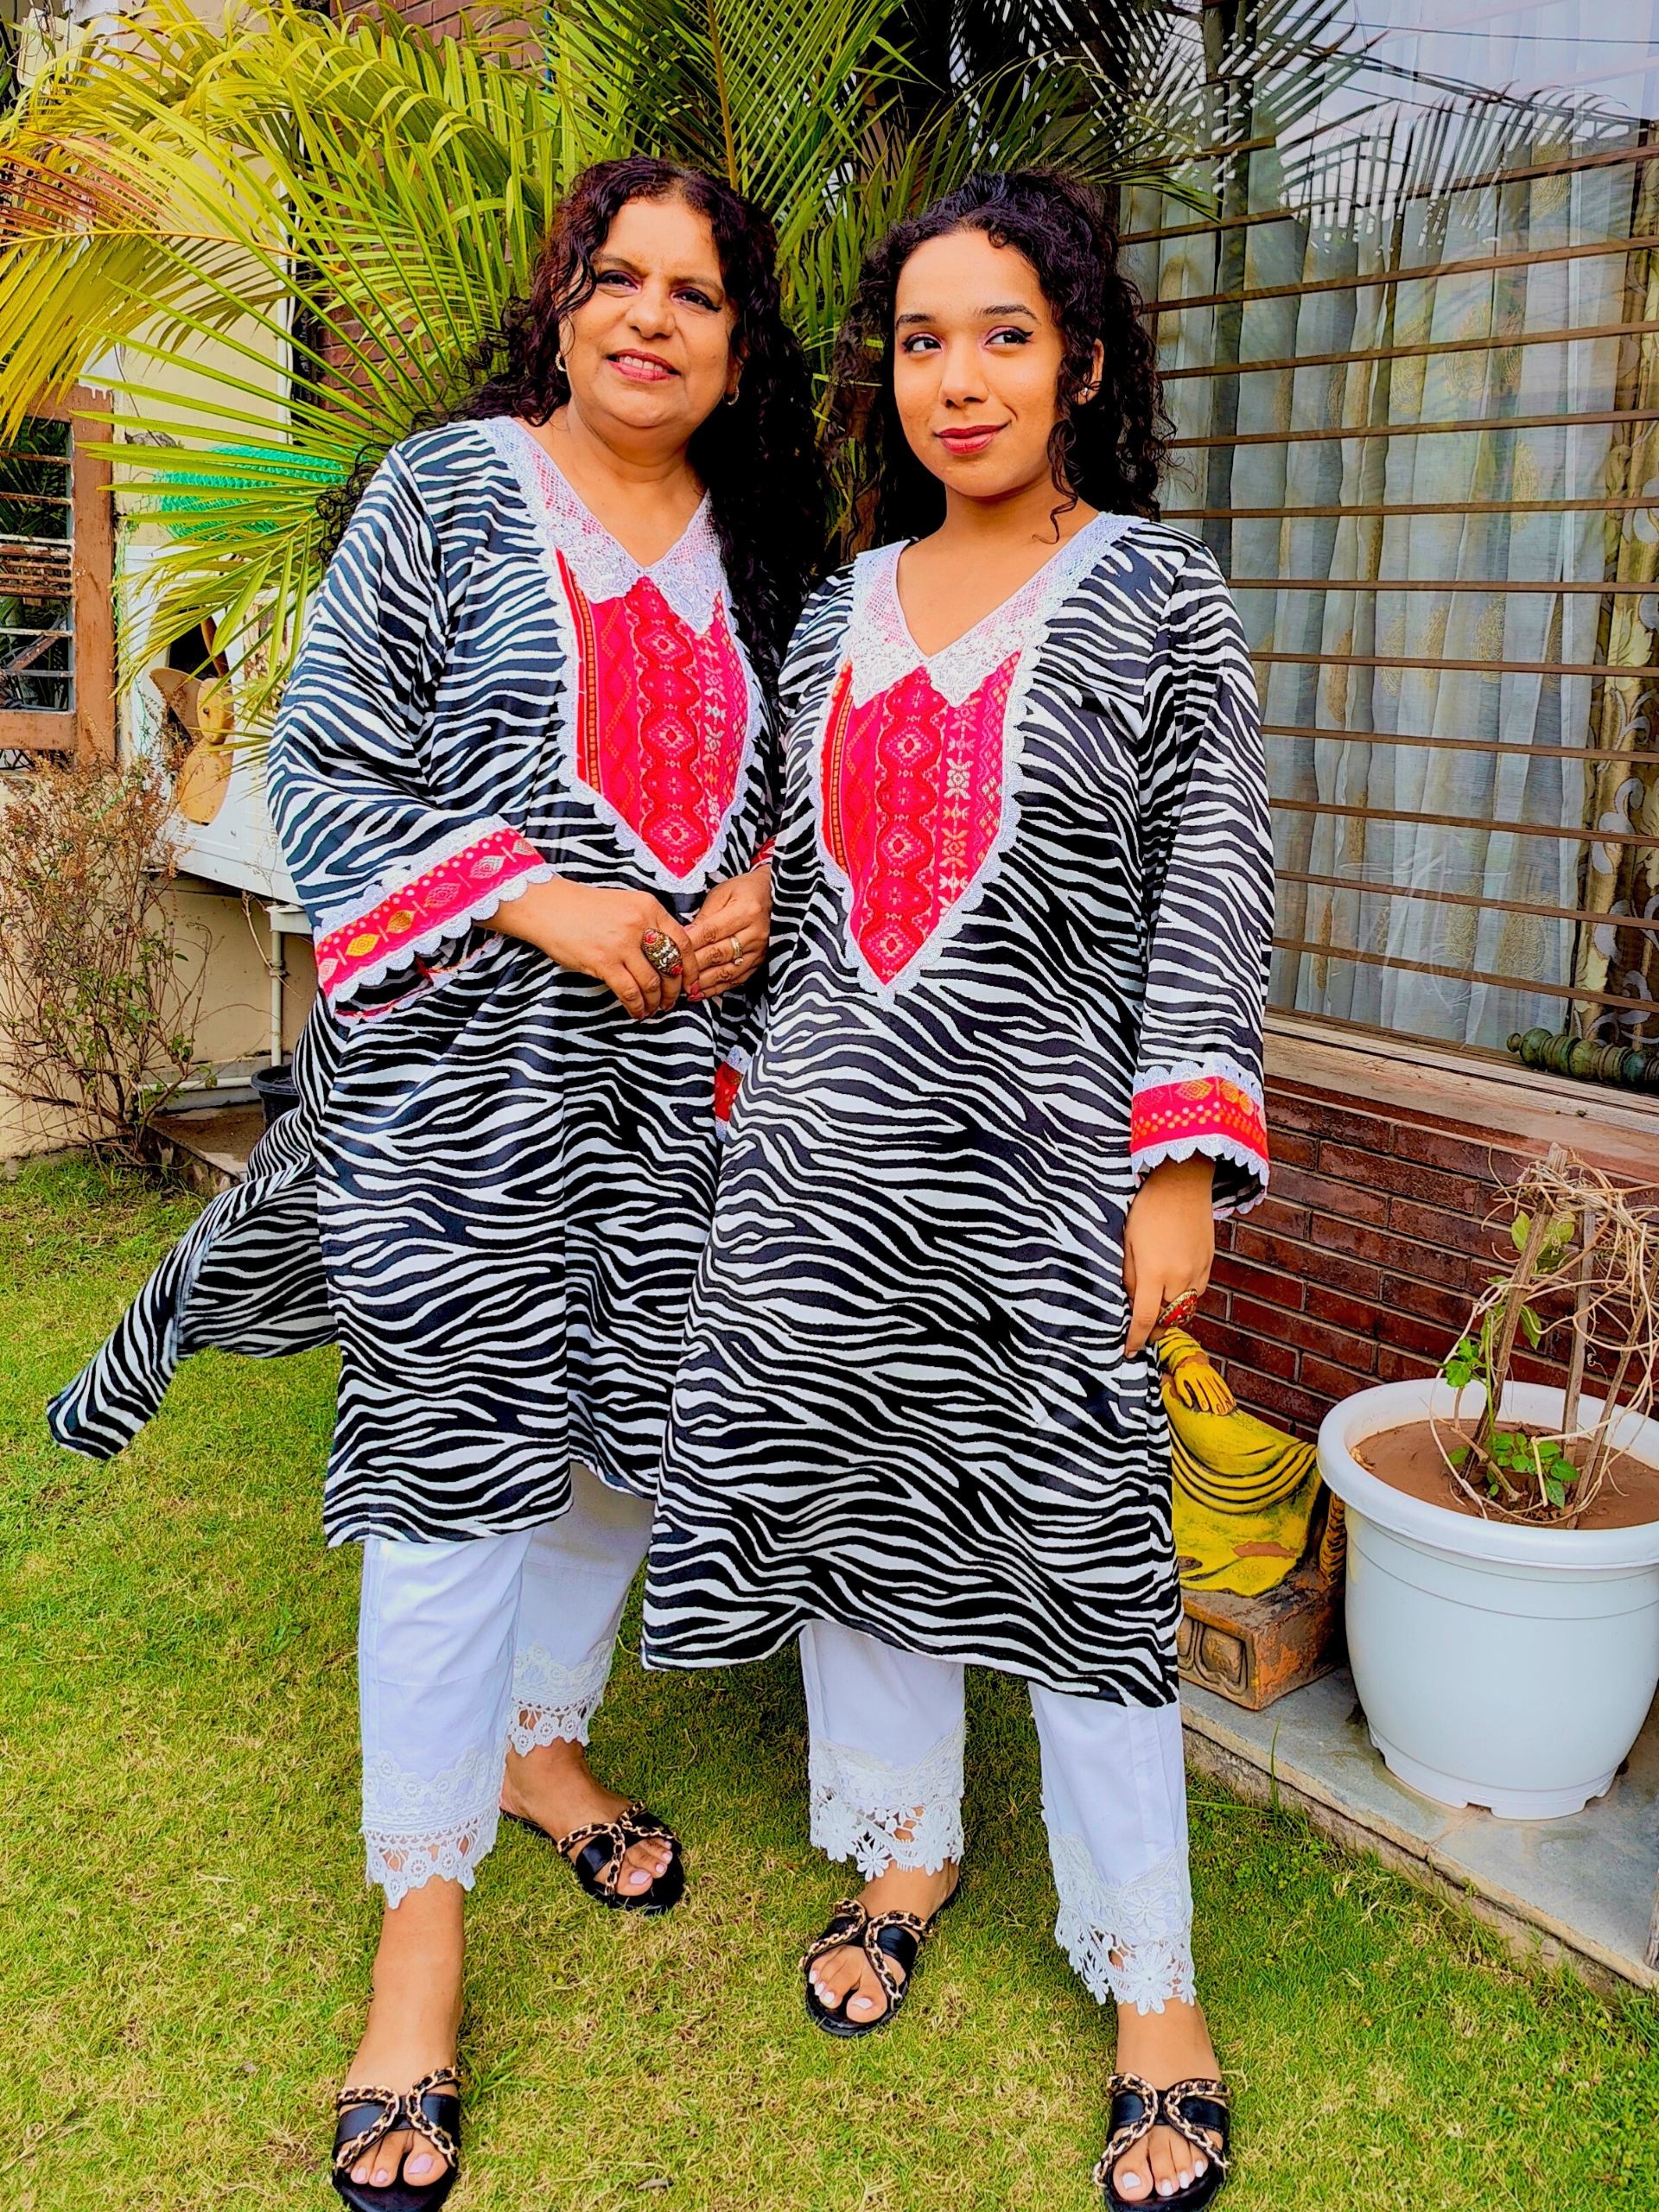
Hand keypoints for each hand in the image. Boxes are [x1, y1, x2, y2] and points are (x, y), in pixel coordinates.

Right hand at [489, 876, 699, 1018]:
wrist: (548, 906)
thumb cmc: (585, 908)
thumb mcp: (625, 905)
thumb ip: (648, 925)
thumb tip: (669, 959)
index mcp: (649, 907)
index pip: (683, 942)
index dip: (691, 968)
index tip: (691, 984)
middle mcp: (640, 923)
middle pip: (670, 965)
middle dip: (674, 990)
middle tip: (671, 1002)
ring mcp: (622, 943)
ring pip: (651, 982)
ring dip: (655, 1001)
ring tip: (652, 1009)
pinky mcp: (603, 961)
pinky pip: (629, 991)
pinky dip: (636, 1006)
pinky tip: (635, 1011)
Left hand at [684, 865, 771, 1000]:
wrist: (774, 896)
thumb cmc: (744, 891)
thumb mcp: (722, 894)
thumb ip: (704, 916)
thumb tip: (684, 936)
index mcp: (746, 911)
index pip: (712, 931)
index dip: (691, 943)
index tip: (671, 951)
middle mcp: (756, 933)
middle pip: (719, 954)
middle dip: (693, 966)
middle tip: (671, 974)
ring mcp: (759, 951)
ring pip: (727, 972)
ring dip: (703, 982)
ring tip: (683, 989)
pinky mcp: (760, 963)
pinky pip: (736, 980)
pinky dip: (716, 989)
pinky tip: (699, 993)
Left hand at [1123, 1156, 1215, 1357]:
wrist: (1183, 1182)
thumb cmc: (1147, 1208)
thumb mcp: (1127, 1242)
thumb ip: (1128, 1276)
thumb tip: (1130, 1303)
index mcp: (1154, 1273)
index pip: (1144, 1319)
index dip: (1135, 1340)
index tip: (1128, 1351)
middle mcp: (1179, 1277)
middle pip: (1167, 1320)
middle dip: (1153, 1330)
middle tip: (1140, 1333)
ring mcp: (1198, 1272)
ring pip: (1185, 1310)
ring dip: (1170, 1316)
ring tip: (1155, 1312)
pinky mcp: (1209, 1264)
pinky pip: (1197, 1294)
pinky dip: (1184, 1300)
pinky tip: (1172, 1290)